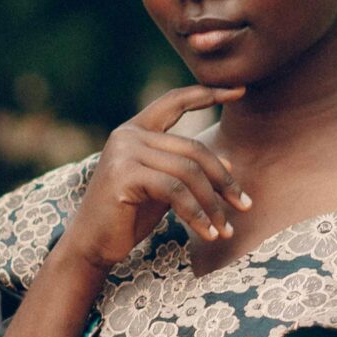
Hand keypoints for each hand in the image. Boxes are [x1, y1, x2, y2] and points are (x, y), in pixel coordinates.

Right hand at [54, 85, 251, 270]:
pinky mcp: (124, 175)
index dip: (208, 94)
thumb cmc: (127, 217)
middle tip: (244, 206)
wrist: (92, 246)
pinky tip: (207, 233)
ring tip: (225, 230)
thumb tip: (231, 163)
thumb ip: (190, 172)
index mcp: (136, 130)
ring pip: (188, 172)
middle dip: (223, 180)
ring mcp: (124, 152)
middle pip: (193, 149)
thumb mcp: (165, 190)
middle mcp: (128, 134)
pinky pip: (175, 191)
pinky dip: (196, 214)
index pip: (175, 102)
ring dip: (212, 204)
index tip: (240, 90)